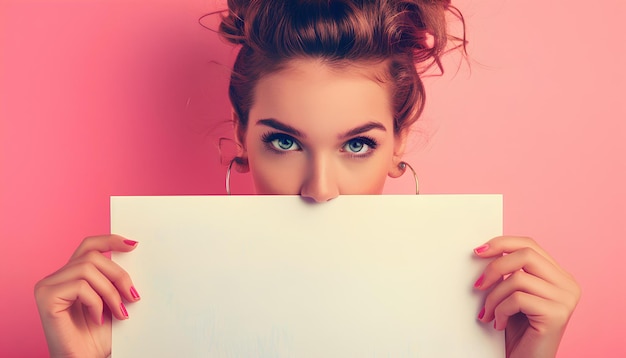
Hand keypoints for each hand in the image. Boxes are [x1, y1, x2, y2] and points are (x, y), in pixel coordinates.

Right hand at [34, 235, 139, 357]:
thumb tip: (133, 250)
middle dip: (119, 275)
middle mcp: (55, 278)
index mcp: (71, 275)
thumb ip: (114, 277)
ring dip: (110, 292)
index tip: (133, 245)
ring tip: (119, 312)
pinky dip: (96, 302)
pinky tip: (98, 319)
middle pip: (92, 256)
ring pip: (88, 269)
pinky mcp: (46, 298)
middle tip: (133, 297)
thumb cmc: (98, 336)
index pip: (88, 246)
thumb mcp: (112, 299)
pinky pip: (80, 286)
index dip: (110, 240)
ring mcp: (47, 287)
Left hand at [473, 236, 580, 357]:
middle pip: (526, 255)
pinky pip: (517, 298)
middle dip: (495, 267)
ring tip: (488, 313)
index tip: (478, 252)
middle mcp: (568, 285)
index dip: (502, 243)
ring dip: (494, 296)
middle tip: (478, 285)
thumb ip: (509, 272)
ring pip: (517, 278)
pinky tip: (499, 324)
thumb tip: (484, 250)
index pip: (530, 245)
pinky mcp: (557, 315)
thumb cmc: (517, 331)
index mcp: (559, 276)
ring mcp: (565, 299)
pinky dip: (500, 310)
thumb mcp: (513, 294)